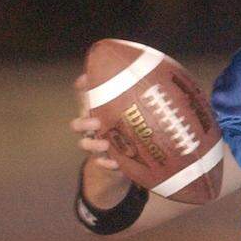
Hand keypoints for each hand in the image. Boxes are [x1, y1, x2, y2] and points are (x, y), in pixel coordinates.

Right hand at [70, 73, 131, 206]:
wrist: (132, 160)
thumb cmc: (136, 128)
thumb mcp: (139, 112)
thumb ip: (143, 97)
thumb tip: (162, 76)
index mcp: (100, 112)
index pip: (84, 98)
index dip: (82, 89)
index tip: (83, 84)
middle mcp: (94, 128)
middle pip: (78, 123)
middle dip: (84, 122)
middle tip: (96, 122)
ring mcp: (97, 145)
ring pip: (84, 144)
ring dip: (92, 144)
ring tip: (105, 144)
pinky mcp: (105, 162)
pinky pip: (100, 164)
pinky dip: (106, 164)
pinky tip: (115, 164)